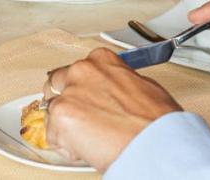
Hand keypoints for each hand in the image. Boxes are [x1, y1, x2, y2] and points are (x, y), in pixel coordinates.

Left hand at [43, 48, 182, 170]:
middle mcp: (82, 71)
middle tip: (84, 121)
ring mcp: (69, 93)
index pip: (78, 70)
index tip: (88, 99)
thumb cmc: (157, 122)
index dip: (83, 89)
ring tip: (91, 139)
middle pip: (57, 84)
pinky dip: (66, 146)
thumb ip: (118, 83)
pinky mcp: (60, 117)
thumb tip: (114, 91)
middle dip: (67, 102)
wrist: (156, 145)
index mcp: (102, 59)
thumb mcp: (142, 87)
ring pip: (53, 111)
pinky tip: (87, 149)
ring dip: (67, 126)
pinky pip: (53, 135)